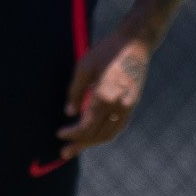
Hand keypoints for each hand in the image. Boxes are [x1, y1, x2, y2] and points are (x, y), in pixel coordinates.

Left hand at [57, 31, 153, 152]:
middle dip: (80, 144)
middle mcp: (119, 105)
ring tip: (78, 147)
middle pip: (98, 134)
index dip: (72, 133)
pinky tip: (95, 136)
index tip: (60, 134)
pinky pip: (119, 126)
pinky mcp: (132, 104)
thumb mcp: (84, 67)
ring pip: (110, 134)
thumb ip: (75, 92)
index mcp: (105, 96)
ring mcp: (128, 106)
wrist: (135, 42)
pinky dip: (106, 134)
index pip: (87, 125)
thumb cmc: (107, 50)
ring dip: (93, 143)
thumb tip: (70, 112)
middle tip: (64, 153)